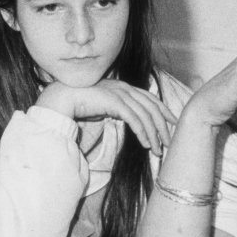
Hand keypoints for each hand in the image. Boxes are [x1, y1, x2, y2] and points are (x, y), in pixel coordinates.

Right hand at [36, 79, 176, 156]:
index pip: (150, 98)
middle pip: (152, 106)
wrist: (62, 99)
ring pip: (145, 114)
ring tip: (157, 149)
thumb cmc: (80, 104)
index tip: (173, 122)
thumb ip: (116, 110)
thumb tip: (127, 120)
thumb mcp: (103, 106)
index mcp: (124, 87)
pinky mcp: (114, 102)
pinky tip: (145, 143)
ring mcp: (120, 93)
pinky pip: (135, 119)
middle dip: (163, 125)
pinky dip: (142, 132)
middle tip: (169, 141)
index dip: (164, 110)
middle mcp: (125, 88)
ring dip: (153, 133)